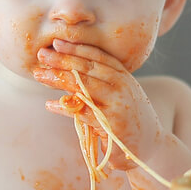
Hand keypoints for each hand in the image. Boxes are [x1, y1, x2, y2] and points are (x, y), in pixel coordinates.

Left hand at [32, 39, 164, 170]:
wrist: (151, 147)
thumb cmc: (128, 120)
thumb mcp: (118, 96)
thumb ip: (98, 84)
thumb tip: (64, 71)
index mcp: (123, 76)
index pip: (98, 57)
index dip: (76, 48)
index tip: (56, 42)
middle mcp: (123, 87)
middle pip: (88, 68)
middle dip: (62, 59)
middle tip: (41, 55)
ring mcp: (118, 105)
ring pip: (83, 86)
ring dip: (58, 78)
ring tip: (39, 74)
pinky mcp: (112, 124)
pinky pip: (83, 112)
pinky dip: (64, 108)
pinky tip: (49, 104)